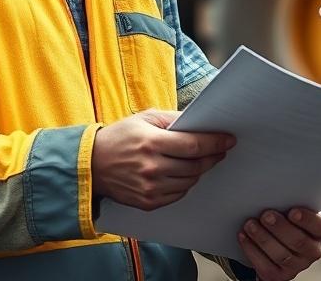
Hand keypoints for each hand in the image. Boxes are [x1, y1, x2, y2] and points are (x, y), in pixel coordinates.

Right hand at [91, 109, 234, 210]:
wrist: (91, 165)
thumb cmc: (120, 137)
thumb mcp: (145, 118)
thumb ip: (174, 119)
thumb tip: (199, 121)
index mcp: (152, 143)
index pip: (194, 145)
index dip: (215, 142)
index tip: (229, 140)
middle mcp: (152, 168)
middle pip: (196, 166)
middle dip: (212, 156)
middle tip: (220, 149)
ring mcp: (150, 189)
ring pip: (190, 181)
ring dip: (199, 170)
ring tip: (199, 160)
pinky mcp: (148, 203)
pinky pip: (178, 194)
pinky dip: (184, 183)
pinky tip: (181, 172)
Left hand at [237, 208, 320, 280]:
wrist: (278, 240)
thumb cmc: (286, 216)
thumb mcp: (294, 207)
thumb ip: (290, 201)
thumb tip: (274, 188)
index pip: (318, 227)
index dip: (306, 220)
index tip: (292, 211)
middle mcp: (313, 251)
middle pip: (298, 242)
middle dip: (280, 228)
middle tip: (265, 215)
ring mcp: (297, 266)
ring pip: (281, 255)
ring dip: (263, 238)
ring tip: (250, 224)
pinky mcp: (279, 276)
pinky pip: (265, 267)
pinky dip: (252, 251)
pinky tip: (243, 236)